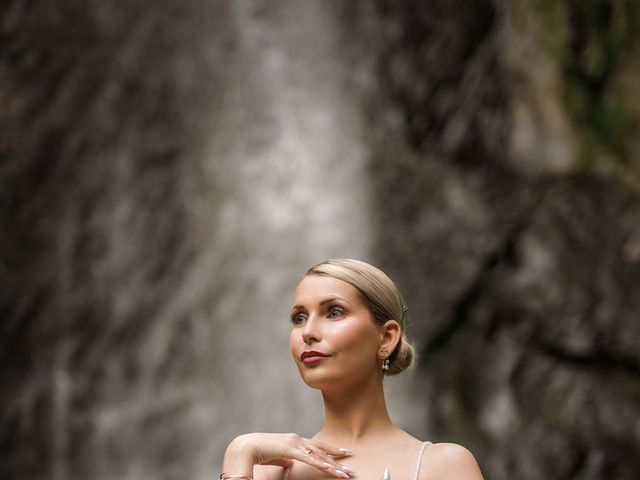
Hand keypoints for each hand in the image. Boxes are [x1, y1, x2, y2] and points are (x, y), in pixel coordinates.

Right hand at [224, 433, 352, 477]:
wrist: (246, 446)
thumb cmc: (259, 452)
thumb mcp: (276, 456)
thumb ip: (285, 458)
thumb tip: (289, 463)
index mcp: (295, 440)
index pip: (317, 446)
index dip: (331, 450)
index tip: (344, 454)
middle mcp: (297, 439)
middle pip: (322, 449)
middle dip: (338, 458)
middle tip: (351, 466)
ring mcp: (294, 443)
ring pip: (319, 455)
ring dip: (333, 465)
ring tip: (346, 473)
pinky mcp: (290, 450)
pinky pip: (309, 459)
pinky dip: (321, 464)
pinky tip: (331, 470)